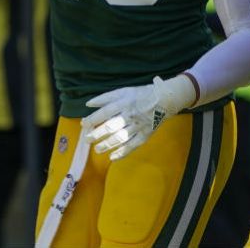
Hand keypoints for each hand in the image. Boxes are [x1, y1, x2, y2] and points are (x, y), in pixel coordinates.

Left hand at [81, 75, 196, 160]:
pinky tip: (113, 157)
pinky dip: (123, 152)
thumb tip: (88, 104)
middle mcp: (130, 115)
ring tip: (97, 149)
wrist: (165, 99)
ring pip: (121, 138)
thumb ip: (105, 98)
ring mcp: (138, 126)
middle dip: (97, 134)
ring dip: (107, 145)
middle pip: (111, 127)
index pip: (105, 112)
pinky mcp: (146, 134)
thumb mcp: (123, 91)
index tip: (84, 124)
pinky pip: (133, 145)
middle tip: (87, 140)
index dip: (93, 119)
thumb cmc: (141, 94)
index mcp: (124, 103)